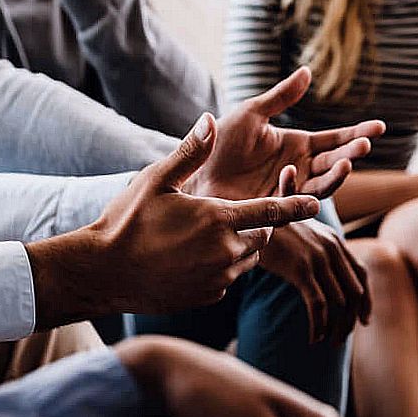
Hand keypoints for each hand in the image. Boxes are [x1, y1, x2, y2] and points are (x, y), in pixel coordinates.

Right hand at [26, 113, 320, 326]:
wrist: (102, 273)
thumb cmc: (126, 222)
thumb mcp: (156, 180)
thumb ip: (190, 153)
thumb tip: (210, 119)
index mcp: (218, 219)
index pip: (271, 211)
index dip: (294, 206)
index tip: (315, 203)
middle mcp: (225, 251)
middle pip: (262, 237)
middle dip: (256, 226)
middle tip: (229, 216)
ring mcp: (218, 278)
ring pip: (248, 259)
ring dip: (239, 247)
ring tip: (207, 236)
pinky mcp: (209, 297)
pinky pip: (229, 280)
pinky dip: (222, 268)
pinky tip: (192, 259)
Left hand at [184, 67, 385, 200]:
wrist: (194, 173)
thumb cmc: (219, 144)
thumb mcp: (251, 113)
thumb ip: (281, 97)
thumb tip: (308, 71)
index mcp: (298, 145)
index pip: (336, 139)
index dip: (358, 133)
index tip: (380, 126)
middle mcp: (300, 169)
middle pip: (336, 162)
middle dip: (352, 154)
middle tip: (365, 145)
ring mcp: (290, 190)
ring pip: (323, 185)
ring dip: (337, 175)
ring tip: (345, 163)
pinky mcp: (275, 208)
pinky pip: (293, 200)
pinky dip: (294, 186)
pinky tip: (290, 171)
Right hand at [259, 219, 371, 343]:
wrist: (249, 216)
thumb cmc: (269, 227)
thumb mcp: (301, 232)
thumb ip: (316, 247)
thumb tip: (324, 271)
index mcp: (334, 240)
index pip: (361, 274)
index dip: (366, 300)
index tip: (363, 320)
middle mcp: (331, 249)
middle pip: (354, 292)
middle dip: (351, 319)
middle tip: (341, 338)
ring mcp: (317, 259)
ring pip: (339, 302)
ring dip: (336, 328)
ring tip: (328, 342)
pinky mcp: (300, 270)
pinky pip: (318, 305)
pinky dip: (319, 326)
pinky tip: (314, 338)